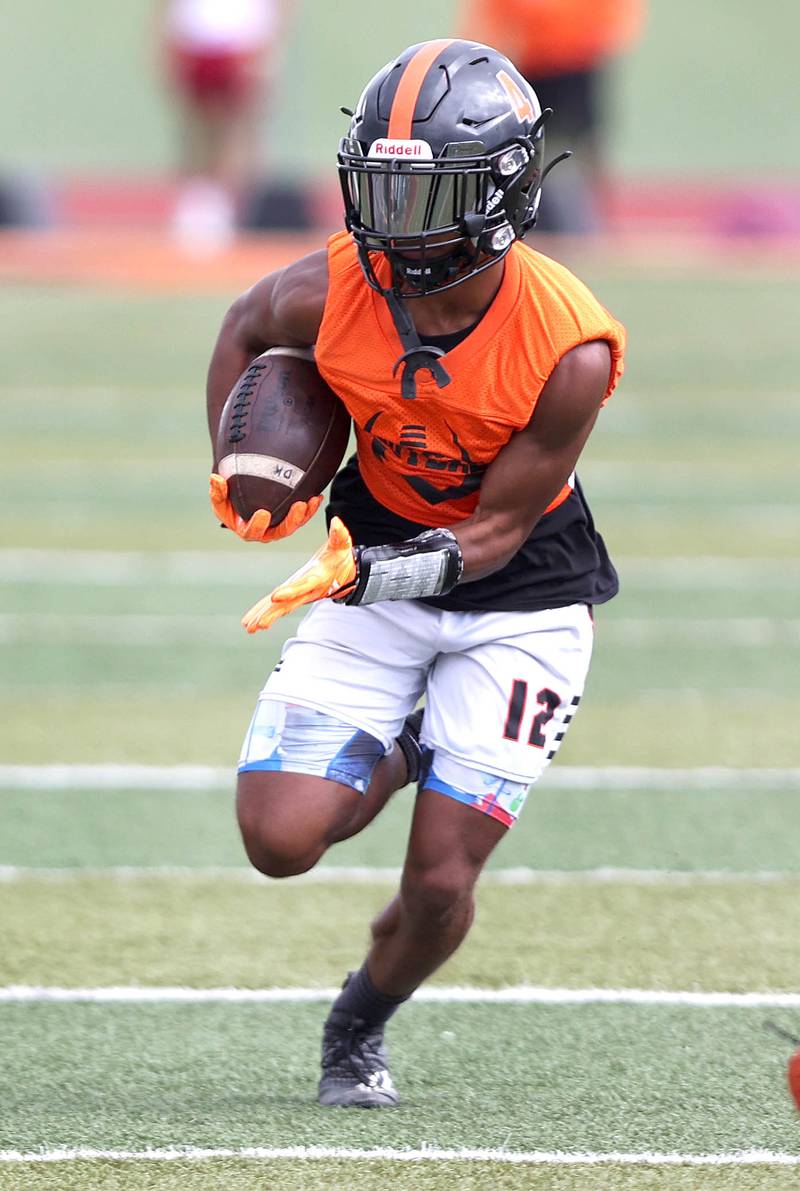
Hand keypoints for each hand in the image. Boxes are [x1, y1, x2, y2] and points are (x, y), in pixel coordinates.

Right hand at [210, 474, 322, 542]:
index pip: (252, 531)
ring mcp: (279, 526)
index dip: (258, 524)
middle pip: (281, 531)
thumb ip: (217, 491)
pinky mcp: (290, 520)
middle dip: (291, 520)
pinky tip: (317, 496)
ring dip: (305, 514)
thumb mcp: (220, 499)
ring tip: (311, 500)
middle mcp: (266, 532)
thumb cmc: (228, 501)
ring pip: (295, 524)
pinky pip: (302, 516)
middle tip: (299, 505)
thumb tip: (215, 478)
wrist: (241, 500)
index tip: (263, 513)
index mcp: (246, 530)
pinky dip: (310, 507)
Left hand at [241, 517, 356, 632]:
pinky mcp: (294, 595)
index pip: (303, 585)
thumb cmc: (341, 557)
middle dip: (273, 613)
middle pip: (289, 603)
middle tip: (258, 624)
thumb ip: (340, 534)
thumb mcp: (343, 544)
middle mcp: (307, 590)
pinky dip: (265, 613)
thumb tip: (337, 522)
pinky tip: (252, 623)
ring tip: (250, 627)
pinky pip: (278, 606)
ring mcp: (300, 595)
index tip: (275, 597)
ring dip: (265, 617)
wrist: (345, 572)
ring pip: (281, 608)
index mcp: (318, 578)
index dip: (290, 591)